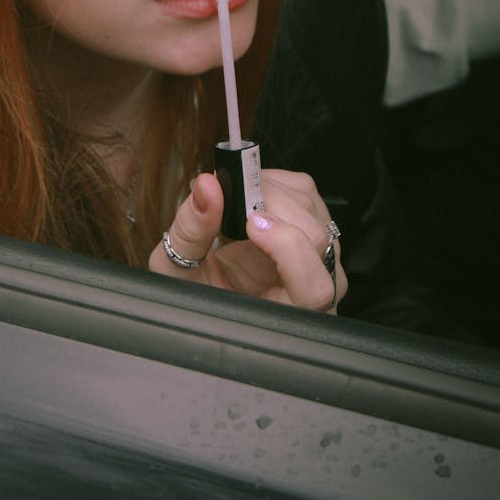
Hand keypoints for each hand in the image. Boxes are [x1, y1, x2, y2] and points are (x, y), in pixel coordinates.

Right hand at [148, 169, 346, 312]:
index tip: (250, 222)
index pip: (313, 287)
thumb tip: (207, 186)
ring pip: (313, 208)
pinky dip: (276, 185)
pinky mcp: (316, 228)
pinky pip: (308, 195)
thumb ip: (191, 233)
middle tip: (230, 194)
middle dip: (270, 204)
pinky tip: (250, 197)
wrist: (210, 290)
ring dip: (271, 190)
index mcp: (287, 313)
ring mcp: (321, 256)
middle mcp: (314, 287)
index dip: (287, 247)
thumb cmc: (199, 293)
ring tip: (236, 197)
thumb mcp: (179, 272)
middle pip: (316, 235)